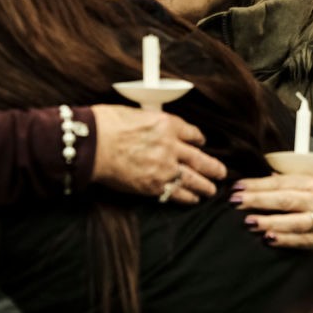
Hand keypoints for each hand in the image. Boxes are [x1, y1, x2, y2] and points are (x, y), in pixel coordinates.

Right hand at [91, 104, 226, 203]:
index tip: (201, 143)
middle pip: (201, 158)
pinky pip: (176, 193)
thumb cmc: (106, 124)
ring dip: (205, 185)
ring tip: (211, 190)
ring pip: (194, 179)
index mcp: (168, 123)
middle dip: (213, 167)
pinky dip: (187, 197)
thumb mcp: (136, 113)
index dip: (199, 139)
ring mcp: (164, 167)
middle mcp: (171, 146)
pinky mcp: (153, 185)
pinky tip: (193, 199)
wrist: (91, 144)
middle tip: (221, 172)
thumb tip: (154, 129)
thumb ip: (151, 123)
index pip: (192, 133)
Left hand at [232, 174, 312, 248]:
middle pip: (285, 199)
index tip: (238, 187)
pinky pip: (302, 240)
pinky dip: (285, 239)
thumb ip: (288, 181)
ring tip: (250, 222)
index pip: (282, 182)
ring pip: (294, 221)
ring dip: (270, 222)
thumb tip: (261, 177)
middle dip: (258, 200)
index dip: (258, 184)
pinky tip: (269, 239)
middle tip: (236, 202)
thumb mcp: (312, 185)